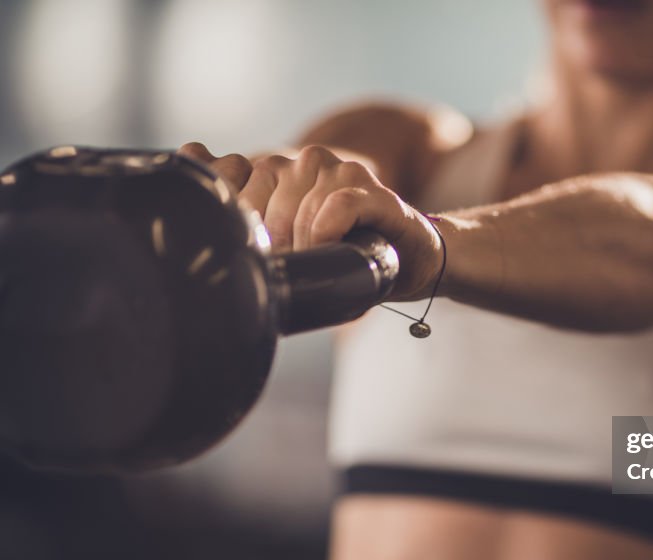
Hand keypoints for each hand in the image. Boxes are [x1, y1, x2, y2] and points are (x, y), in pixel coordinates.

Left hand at [177, 142, 442, 298]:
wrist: (410, 261)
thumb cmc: (341, 256)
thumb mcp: (283, 239)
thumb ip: (240, 201)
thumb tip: (190, 149)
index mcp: (277, 171)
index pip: (227, 179)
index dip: (237, 223)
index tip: (259, 251)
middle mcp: (305, 163)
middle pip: (259, 200)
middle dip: (271, 246)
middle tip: (297, 266)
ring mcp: (340, 172)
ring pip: (295, 209)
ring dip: (304, 247)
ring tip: (323, 262)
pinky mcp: (374, 192)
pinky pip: (337, 206)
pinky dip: (329, 233)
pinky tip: (336, 248)